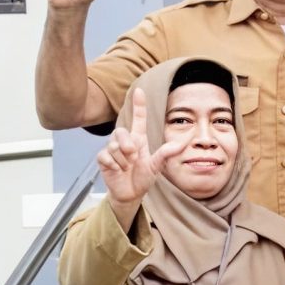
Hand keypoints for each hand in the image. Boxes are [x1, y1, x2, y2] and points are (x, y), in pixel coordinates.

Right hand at [96, 86, 190, 219]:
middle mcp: (125, 141)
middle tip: (133, 157)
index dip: (139, 105)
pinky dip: (114, 165)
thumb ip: (166, 154)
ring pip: (114, 146)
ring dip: (123, 160)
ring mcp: (113, 149)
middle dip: (127, 145)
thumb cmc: (143, 177)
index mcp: (138, 139)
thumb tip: (180, 144)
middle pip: (120, 131)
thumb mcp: (156, 166)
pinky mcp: (103, 159)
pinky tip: (118, 170)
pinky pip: (106, 156)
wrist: (130, 193)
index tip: (140, 91)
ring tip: (127, 167)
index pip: (138, 119)